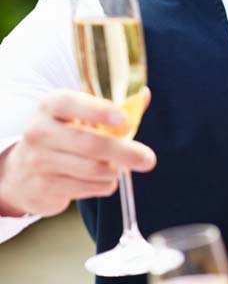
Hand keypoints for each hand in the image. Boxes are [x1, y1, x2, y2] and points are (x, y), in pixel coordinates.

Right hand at [0, 88, 155, 216]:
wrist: (22, 172)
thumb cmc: (63, 137)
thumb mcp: (79, 116)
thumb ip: (114, 107)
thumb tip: (145, 96)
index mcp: (50, 105)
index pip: (71, 103)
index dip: (99, 111)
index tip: (124, 120)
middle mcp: (40, 131)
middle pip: (91, 143)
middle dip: (126, 152)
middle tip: (148, 159)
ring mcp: (40, 161)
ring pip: (94, 169)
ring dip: (115, 171)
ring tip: (117, 167)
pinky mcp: (45, 188)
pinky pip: (89, 188)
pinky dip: (105, 185)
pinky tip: (102, 179)